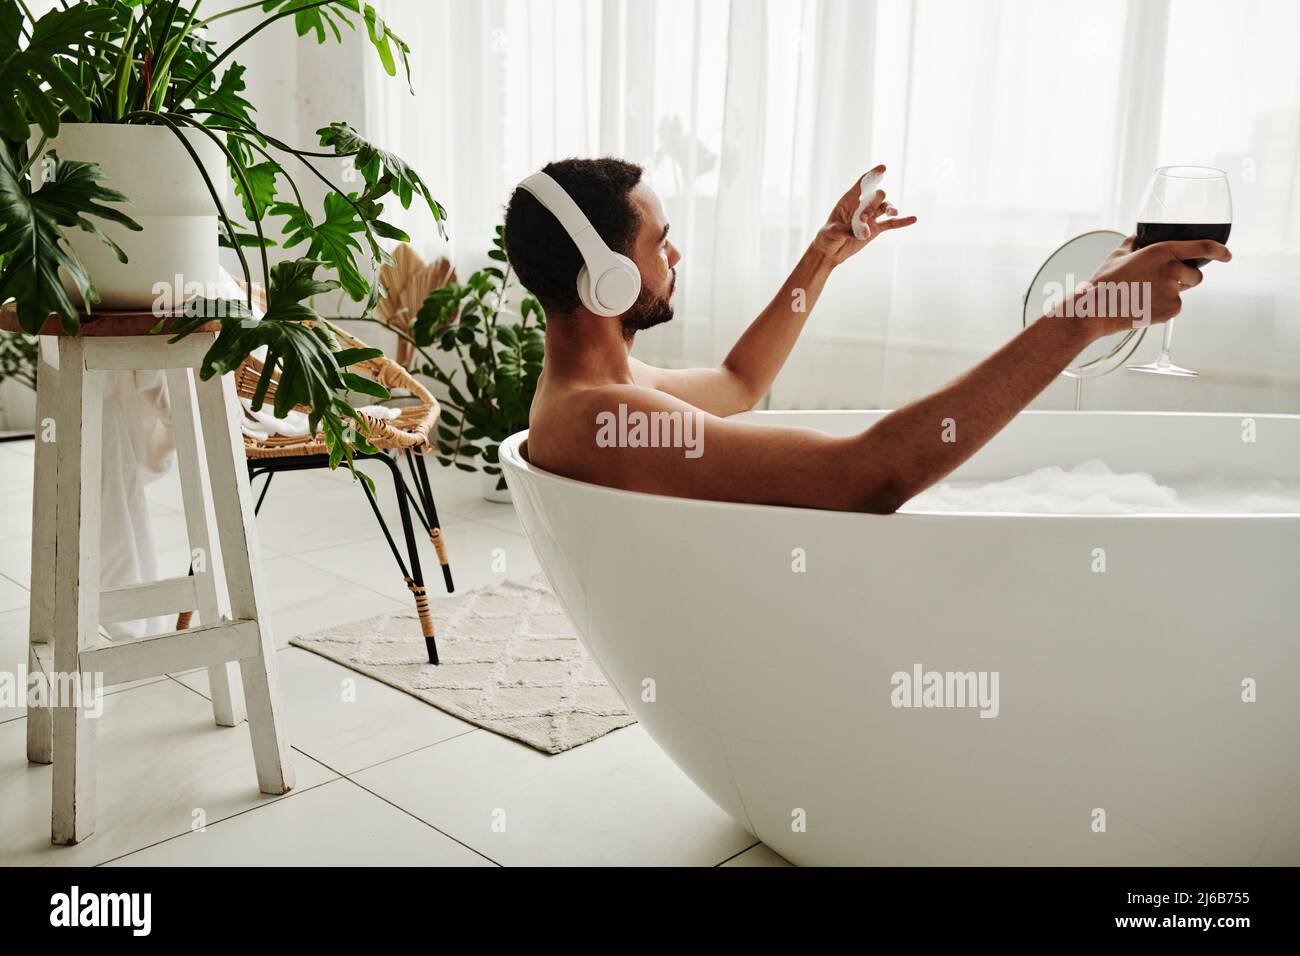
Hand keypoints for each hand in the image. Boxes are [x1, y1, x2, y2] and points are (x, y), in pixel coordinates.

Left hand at [812, 165, 916, 263]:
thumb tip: (865, 233)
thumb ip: (847, 230)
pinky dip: (902, 222)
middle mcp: (862, 206)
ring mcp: (871, 217)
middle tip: (863, 219)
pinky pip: (891, 224)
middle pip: (876, 196)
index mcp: (849, 201)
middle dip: (874, 204)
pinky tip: (914, 219)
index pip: (862, 184)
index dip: (872, 175)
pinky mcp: (875, 229)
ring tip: (892, 213)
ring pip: (885, 207)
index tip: (883, 168)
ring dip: (889, 209)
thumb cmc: (827, 237)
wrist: (831, 251)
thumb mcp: (832, 232)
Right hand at [1072, 235, 1230, 338]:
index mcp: (1161, 252)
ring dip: (1173, 291)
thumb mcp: (1118, 255)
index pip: (1202, 248)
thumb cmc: (1104, 283)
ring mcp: (1172, 292)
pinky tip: (1144, 306)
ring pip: (1184, 291)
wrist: (1096, 310)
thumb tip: (1140, 238)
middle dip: (1183, 278)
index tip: (1226, 254)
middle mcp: (1171, 270)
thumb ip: (1135, 243)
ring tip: (1147, 294)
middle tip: (1160, 283)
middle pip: (1195, 275)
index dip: (1219, 250)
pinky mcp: (1170, 310)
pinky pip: (1175, 307)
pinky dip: (1163, 307)